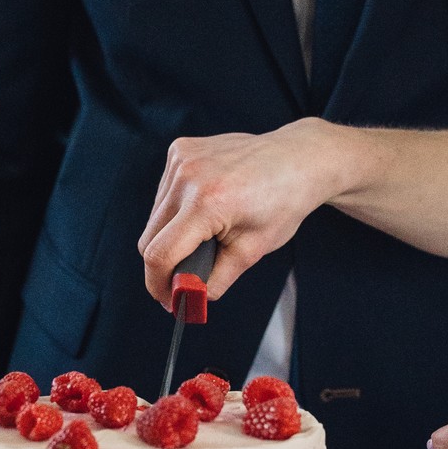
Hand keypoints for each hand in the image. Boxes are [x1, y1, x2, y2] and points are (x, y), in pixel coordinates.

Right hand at [139, 121, 350, 306]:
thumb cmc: (283, 202)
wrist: (298, 160)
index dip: (158, 285)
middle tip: (186, 278)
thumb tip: (189, 299)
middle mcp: (187, 176)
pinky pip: (164, 192)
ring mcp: (181, 158)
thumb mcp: (252, 251)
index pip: (159, 254)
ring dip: (170, 234)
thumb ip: (215, 280)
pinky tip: (203, 207)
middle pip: (149, 238)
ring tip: (204, 235)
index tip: (169, 299)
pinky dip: (176, 208)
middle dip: (165, 264)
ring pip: (155, 216)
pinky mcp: (180, 149)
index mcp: (206, 202)